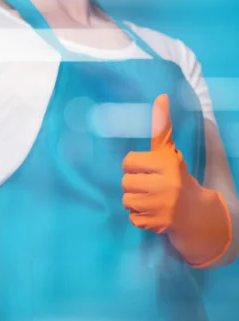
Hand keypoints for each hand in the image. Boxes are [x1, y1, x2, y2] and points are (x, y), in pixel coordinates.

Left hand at [121, 94, 230, 265]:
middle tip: (149, 186)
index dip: (134, 165)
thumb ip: (161, 127)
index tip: (146, 169)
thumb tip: (161, 96)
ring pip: (126, 200)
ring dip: (134, 201)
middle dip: (134, 184)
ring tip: (150, 199)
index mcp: (168, 164)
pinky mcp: (157, 224)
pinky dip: (139, 217)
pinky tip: (153, 212)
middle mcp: (166, 185)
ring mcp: (161, 206)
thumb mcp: (169, 152)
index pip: (128, 161)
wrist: (195, 212)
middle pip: (125, 182)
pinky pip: (132, 218)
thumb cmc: (175, 176)